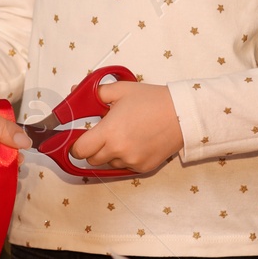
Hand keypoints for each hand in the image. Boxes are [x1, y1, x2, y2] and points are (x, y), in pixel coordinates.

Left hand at [68, 80, 183, 172]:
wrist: (181, 114)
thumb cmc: (151, 100)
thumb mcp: (120, 90)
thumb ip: (95, 93)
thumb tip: (75, 91)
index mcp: (109, 132)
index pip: (79, 150)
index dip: (76, 145)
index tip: (80, 139)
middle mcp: (119, 151)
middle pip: (92, 160)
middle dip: (92, 148)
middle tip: (102, 134)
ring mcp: (132, 161)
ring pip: (109, 164)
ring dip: (109, 154)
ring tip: (123, 136)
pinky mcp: (144, 168)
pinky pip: (125, 167)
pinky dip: (125, 158)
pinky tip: (135, 142)